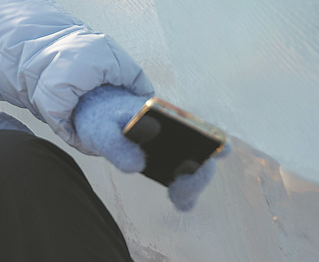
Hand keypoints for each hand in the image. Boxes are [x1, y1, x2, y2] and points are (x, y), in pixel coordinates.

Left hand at [73, 85, 223, 210]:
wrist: (101, 118)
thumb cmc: (105, 118)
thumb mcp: (102, 128)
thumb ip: (114, 144)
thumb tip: (137, 165)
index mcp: (164, 115)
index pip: (197, 125)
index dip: (212, 138)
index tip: (217, 152)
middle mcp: (177, 131)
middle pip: (202, 153)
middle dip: (197, 174)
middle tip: (179, 189)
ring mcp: (176, 148)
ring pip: (197, 169)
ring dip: (192, 186)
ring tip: (176, 197)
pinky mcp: (169, 164)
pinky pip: (184, 180)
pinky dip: (186, 194)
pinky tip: (179, 203)